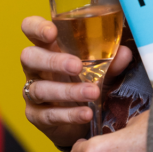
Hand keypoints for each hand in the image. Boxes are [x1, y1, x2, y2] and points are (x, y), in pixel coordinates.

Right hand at [20, 15, 132, 147]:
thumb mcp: (99, 71)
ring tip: (92, 93)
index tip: (52, 32)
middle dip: (53, 61)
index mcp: (47, 47)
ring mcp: (32, 92)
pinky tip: (86, 113)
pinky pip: (48, 115)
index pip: (30, 28)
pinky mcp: (36, 116)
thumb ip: (109, 62)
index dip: (36, 28)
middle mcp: (35, 68)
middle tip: (77, 66)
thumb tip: (124, 53)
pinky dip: (69, 114)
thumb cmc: (84, 84)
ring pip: (40, 89)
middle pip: (29, 57)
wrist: (80, 123)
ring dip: (67, 91)